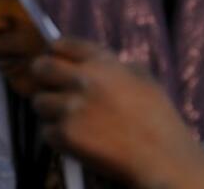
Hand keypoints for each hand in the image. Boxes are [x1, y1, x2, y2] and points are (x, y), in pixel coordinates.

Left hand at [31, 38, 203, 188]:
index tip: (53, 59)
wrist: (164, 159)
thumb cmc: (158, 119)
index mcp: (102, 63)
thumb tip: (87, 63)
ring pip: (39, 101)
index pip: (63, 44)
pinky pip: (47, 131)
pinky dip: (58, 137)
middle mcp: (83, 80)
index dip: (54, 52)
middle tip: (50, 88)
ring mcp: (72, 106)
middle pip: (41, 67)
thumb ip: (113, 66)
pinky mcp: (66, 133)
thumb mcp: (142, 78)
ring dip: (50, 111)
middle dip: (42, 77)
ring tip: (71, 120)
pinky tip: (78, 140)